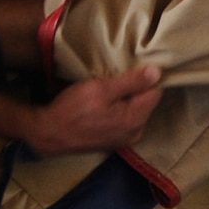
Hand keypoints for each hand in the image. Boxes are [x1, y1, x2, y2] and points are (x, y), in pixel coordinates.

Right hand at [18, 65, 163, 156]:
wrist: (49, 134)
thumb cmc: (74, 109)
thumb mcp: (101, 89)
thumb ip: (132, 82)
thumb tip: (158, 73)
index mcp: (137, 119)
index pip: (155, 92)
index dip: (147, 77)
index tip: (133, 67)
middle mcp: (136, 132)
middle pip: (146, 102)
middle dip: (136, 88)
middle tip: (115, 76)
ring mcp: (125, 139)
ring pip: (134, 110)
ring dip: (125, 99)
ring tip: (107, 89)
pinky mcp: (114, 141)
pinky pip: (124, 120)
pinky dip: (117, 110)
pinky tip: (102, 104)